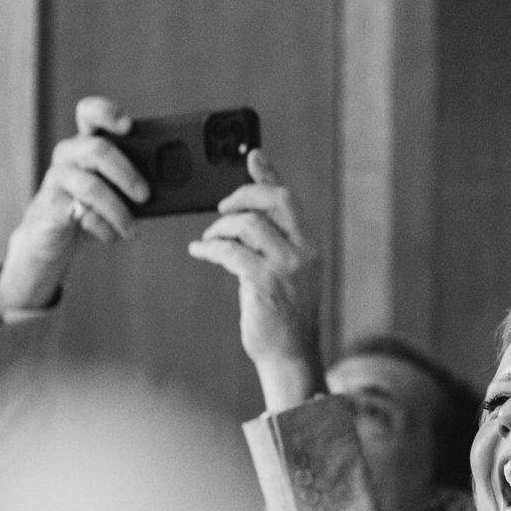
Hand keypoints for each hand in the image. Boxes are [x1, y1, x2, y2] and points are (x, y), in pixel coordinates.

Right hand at [0, 96, 148, 313]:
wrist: (55, 241)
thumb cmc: (92, 211)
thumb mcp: (116, 193)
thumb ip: (134, 184)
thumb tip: (168, 188)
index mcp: (88, 143)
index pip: (90, 114)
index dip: (107, 113)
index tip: (128, 125)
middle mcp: (70, 154)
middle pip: (98, 149)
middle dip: (127, 173)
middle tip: (145, 195)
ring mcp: (58, 178)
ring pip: (91, 186)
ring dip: (118, 210)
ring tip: (132, 229)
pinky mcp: (50, 205)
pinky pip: (81, 213)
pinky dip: (103, 227)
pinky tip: (112, 236)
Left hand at [187, 152, 324, 410]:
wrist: (288, 356)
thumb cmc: (282, 315)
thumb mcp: (282, 271)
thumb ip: (272, 239)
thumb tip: (248, 213)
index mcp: (310, 246)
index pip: (288, 199)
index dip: (268, 174)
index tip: (251, 154)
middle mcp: (303, 252)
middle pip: (272, 201)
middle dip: (241, 195)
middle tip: (220, 208)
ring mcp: (286, 267)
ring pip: (247, 224)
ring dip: (220, 228)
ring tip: (209, 239)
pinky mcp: (265, 283)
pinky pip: (231, 252)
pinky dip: (209, 248)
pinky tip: (199, 251)